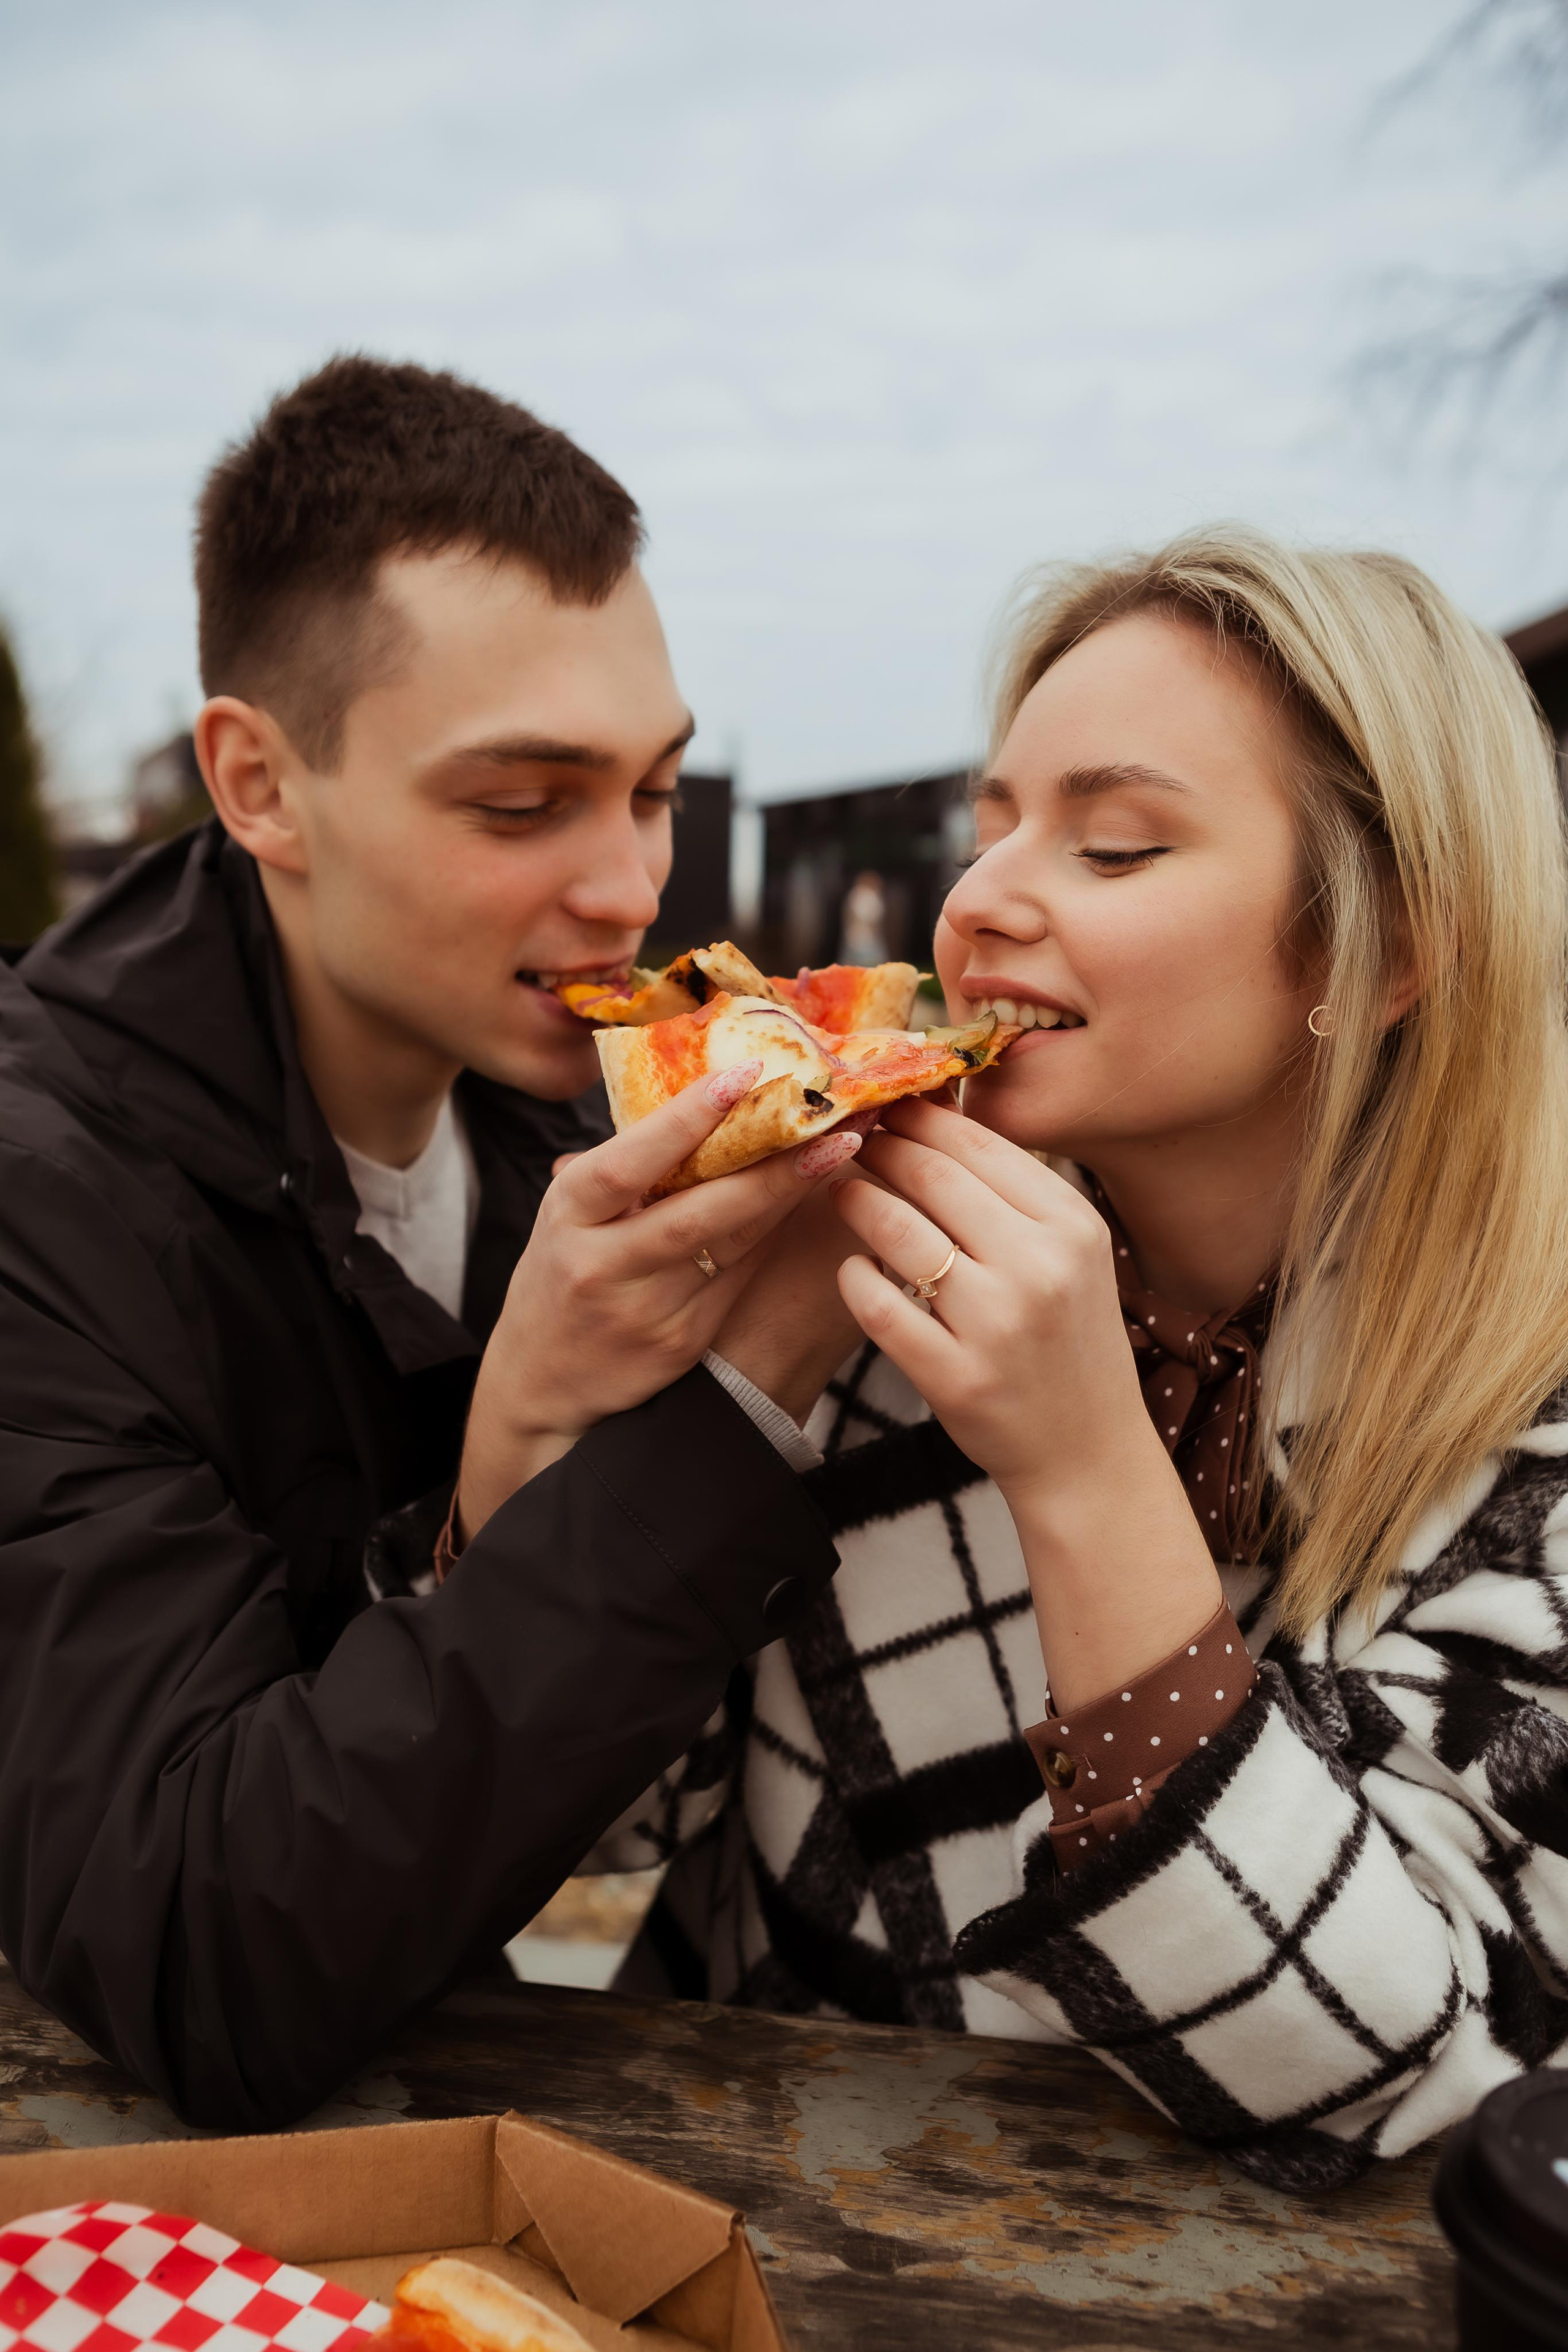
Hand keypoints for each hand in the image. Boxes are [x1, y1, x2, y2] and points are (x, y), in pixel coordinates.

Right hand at [456, 1067, 862, 1540]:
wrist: (542, 1379)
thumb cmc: (564, 1269)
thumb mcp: (570, 1211)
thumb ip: (625, 1165)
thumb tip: (706, 1094)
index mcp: (570, 1213)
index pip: (630, 1162)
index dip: (688, 1119)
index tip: (748, 1074)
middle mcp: (603, 1263)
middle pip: (698, 1212)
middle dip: (772, 1166)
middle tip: (834, 1121)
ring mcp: (645, 1310)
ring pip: (732, 1247)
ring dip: (790, 1196)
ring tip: (842, 1150)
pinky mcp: (680, 1343)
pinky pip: (739, 1279)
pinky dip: (777, 1237)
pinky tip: (816, 1204)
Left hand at [831, 1097, 1218, 1707]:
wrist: (1089, 1454)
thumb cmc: (1069, 1342)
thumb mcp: (1070, 1256)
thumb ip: (1016, 1195)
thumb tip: (939, 1118)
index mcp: (1071, 1226)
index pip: (981, 1143)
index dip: (922, 1116)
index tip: (887, 1102)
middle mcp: (1039, 1267)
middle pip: (933, 1176)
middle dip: (882, 1147)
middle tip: (848, 1135)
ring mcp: (997, 1324)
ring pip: (900, 1232)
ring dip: (858, 1201)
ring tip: (840, 1190)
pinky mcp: (956, 1377)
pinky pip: (880, 1307)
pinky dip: (855, 1278)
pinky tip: (851, 1268)